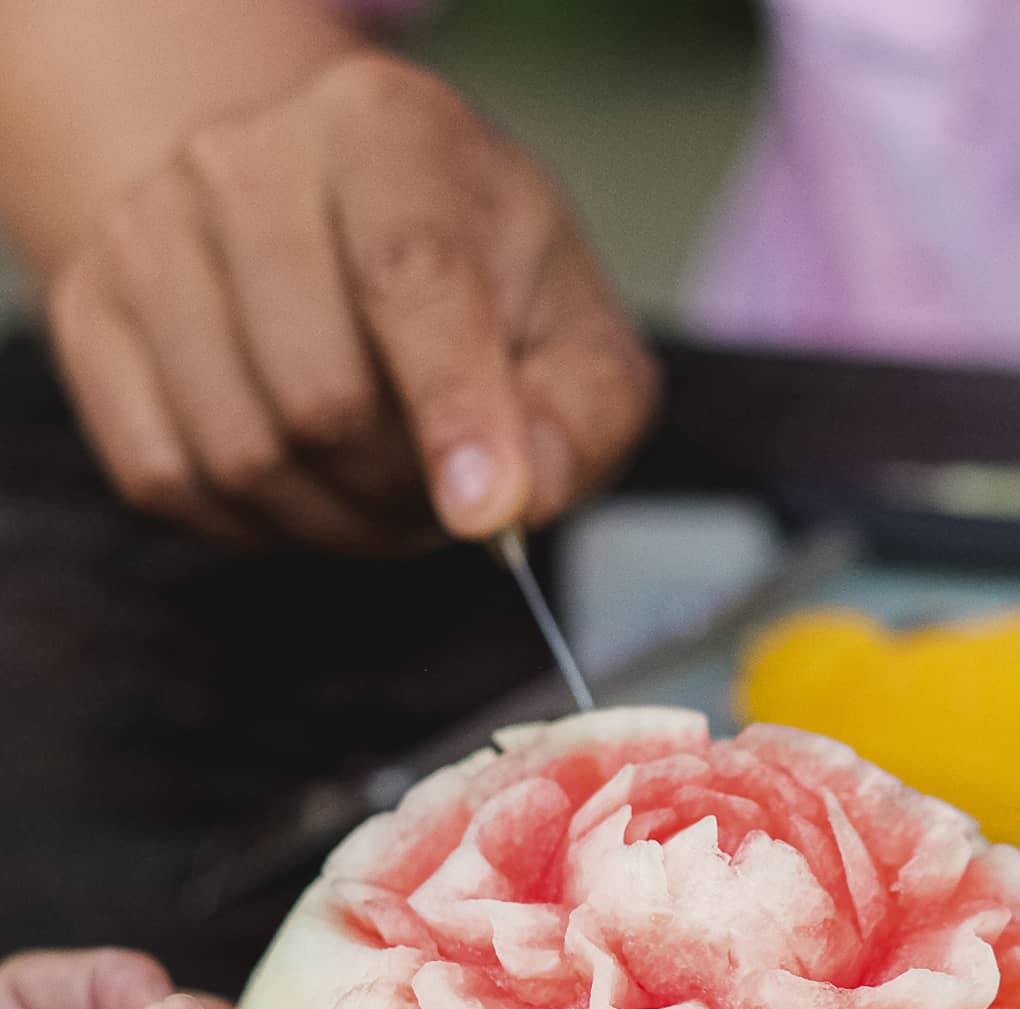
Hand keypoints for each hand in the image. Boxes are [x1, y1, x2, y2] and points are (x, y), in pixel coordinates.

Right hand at [47, 52, 656, 551]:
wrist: (331, 228)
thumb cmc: (482, 290)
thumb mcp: (577, 338)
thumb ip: (581, 416)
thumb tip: (518, 496)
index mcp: (387, 130)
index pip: (410, 276)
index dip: (452, 408)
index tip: (487, 510)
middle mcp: (246, 159)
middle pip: (322, 398)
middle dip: (403, 488)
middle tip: (447, 489)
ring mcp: (150, 233)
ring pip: (242, 453)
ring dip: (336, 517)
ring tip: (384, 481)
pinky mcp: (91, 315)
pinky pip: (169, 478)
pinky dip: (256, 520)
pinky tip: (307, 480)